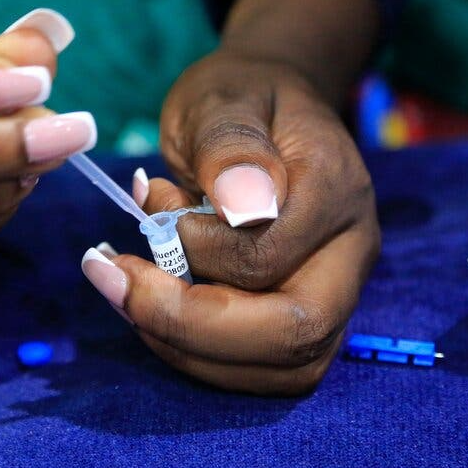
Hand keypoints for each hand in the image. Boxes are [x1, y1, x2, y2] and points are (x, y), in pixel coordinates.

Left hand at [81, 49, 379, 394]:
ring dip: (189, 348)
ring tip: (130, 291)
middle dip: (191, 328)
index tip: (141, 216)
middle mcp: (350, 255)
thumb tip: (243, 207)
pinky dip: (196, 351)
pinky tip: (153, 305)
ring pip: (282, 369)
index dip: (194, 256)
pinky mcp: (305, 318)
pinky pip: (261, 367)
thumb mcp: (223, 99)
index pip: (268, 260)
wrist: (269, 107)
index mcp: (335, 193)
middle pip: (295, 338)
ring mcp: (336, 293)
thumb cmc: (243, 98)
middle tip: (117, 283)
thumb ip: (231, 146)